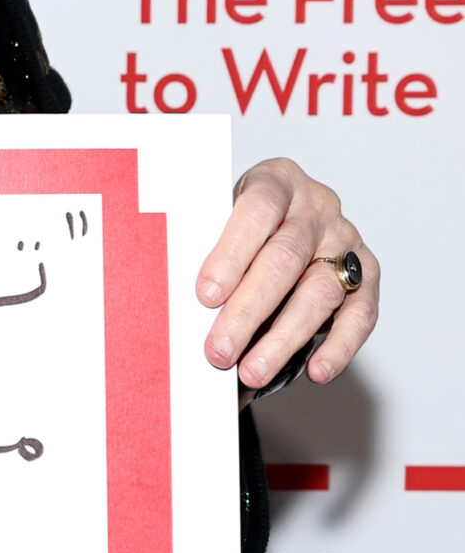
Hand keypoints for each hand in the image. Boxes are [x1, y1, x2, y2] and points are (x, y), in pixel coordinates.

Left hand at [195, 159, 378, 391]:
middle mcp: (317, 206)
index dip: (232, 253)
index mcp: (276, 180)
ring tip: (253, 371)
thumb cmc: (243, 227)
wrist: (281, 222)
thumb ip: (209, 251)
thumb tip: (184, 309)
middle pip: (285, 258)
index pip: (258, 210)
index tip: (206, 295)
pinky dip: (338, 346)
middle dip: (248, 310)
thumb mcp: (220, 219)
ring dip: (285, 338)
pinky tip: (316, 370)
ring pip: (320, 291)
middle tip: (219, 350)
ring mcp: (346, 239)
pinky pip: (360, 314)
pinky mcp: (367, 275)